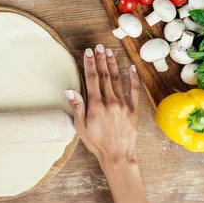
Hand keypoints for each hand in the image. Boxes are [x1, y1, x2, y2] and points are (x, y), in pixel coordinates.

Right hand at [65, 44, 139, 167]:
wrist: (117, 155)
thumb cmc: (96, 142)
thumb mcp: (81, 126)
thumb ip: (77, 106)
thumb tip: (69, 90)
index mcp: (96, 105)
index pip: (92, 79)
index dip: (89, 64)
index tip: (88, 52)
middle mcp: (110, 101)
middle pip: (105, 75)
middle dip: (101, 60)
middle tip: (98, 47)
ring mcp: (123, 104)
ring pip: (117, 79)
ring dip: (113, 64)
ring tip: (109, 52)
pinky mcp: (133, 109)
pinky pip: (134, 90)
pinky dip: (133, 77)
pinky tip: (131, 67)